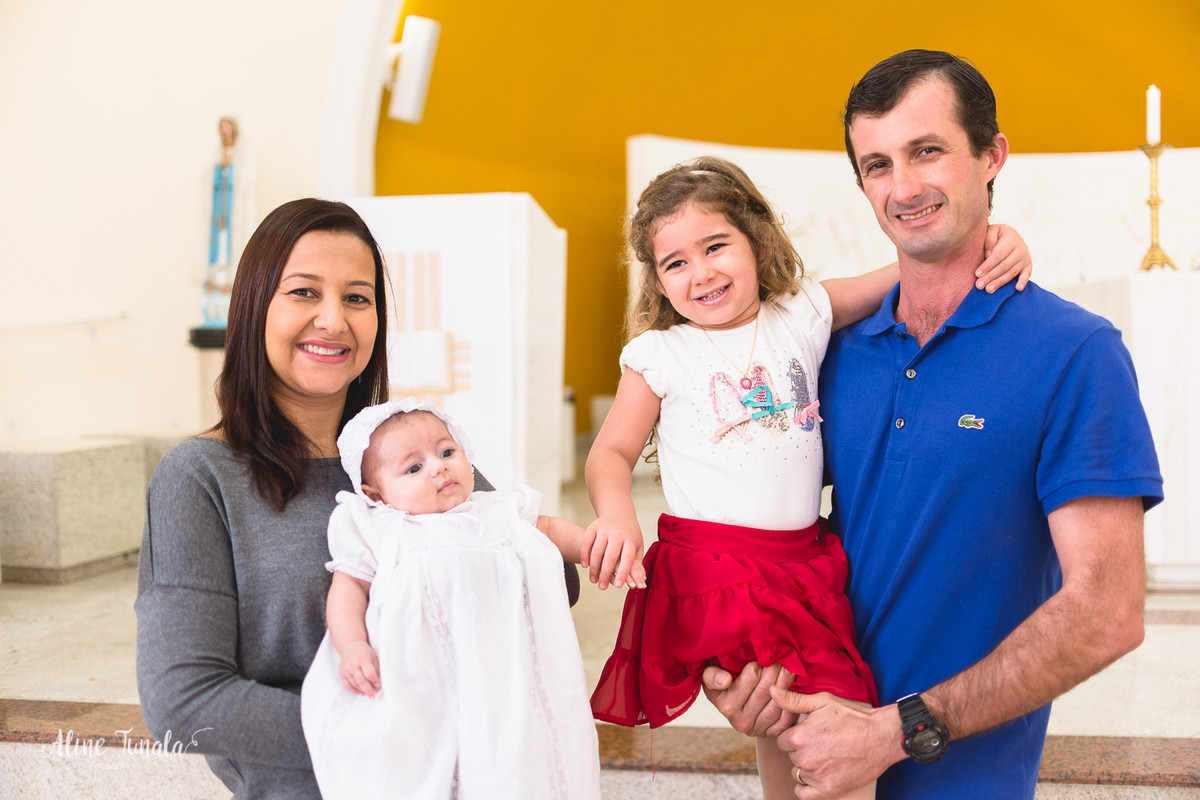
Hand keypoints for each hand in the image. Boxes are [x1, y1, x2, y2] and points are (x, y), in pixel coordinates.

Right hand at [338, 640, 380, 698]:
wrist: (350, 646)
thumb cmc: (364, 652)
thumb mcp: (373, 657)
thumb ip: (377, 668)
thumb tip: (380, 681)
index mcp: (363, 659)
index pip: (369, 674)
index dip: (375, 681)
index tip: (378, 684)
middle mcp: (353, 665)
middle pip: (362, 681)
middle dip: (369, 690)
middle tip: (374, 695)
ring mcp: (346, 670)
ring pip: (355, 684)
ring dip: (363, 691)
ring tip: (369, 694)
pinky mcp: (342, 674)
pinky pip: (347, 686)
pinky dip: (355, 691)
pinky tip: (361, 692)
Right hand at [580, 513, 643, 589]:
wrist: (619, 512)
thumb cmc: (629, 534)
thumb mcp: (637, 545)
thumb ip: (637, 562)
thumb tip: (641, 582)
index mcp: (630, 540)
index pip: (627, 558)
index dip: (623, 573)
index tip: (618, 586)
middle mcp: (617, 534)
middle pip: (611, 556)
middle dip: (605, 574)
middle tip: (602, 587)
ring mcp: (604, 529)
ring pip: (597, 551)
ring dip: (594, 567)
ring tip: (593, 580)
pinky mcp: (593, 527)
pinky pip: (587, 542)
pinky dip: (584, 554)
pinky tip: (585, 565)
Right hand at [700, 662, 798, 737]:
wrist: (736, 697)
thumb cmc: (724, 677)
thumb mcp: (711, 673)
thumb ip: (712, 675)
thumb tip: (725, 680)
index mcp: (724, 705)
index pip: (742, 686)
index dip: (753, 671)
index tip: (759, 660)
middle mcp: (739, 721)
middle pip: (764, 692)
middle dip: (774, 672)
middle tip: (780, 658)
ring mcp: (756, 729)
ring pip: (776, 705)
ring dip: (785, 684)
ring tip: (788, 668)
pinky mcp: (770, 733)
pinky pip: (785, 719)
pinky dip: (792, 703)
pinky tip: (793, 687)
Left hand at [771, 687, 902, 795]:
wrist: (882, 737)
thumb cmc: (853, 717)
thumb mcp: (823, 701)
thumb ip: (794, 700)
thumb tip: (772, 692)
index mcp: (799, 736)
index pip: (782, 740)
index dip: (794, 736)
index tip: (809, 733)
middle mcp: (804, 758)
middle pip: (791, 756)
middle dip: (801, 750)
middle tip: (821, 743)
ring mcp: (816, 776)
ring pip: (798, 773)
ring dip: (807, 767)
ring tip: (826, 757)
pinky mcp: (828, 789)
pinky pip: (804, 793)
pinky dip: (806, 787)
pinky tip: (816, 778)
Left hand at [977, 223, 1031, 292]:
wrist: (1011, 236)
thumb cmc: (996, 235)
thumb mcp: (991, 231)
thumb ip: (989, 240)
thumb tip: (988, 254)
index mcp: (1011, 239)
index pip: (998, 255)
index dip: (987, 265)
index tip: (977, 274)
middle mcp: (1020, 249)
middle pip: (1004, 266)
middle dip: (991, 276)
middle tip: (979, 285)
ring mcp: (1025, 257)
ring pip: (1011, 272)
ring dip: (1000, 282)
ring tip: (989, 290)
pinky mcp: (1028, 265)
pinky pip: (1027, 274)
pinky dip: (1023, 281)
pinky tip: (1018, 289)